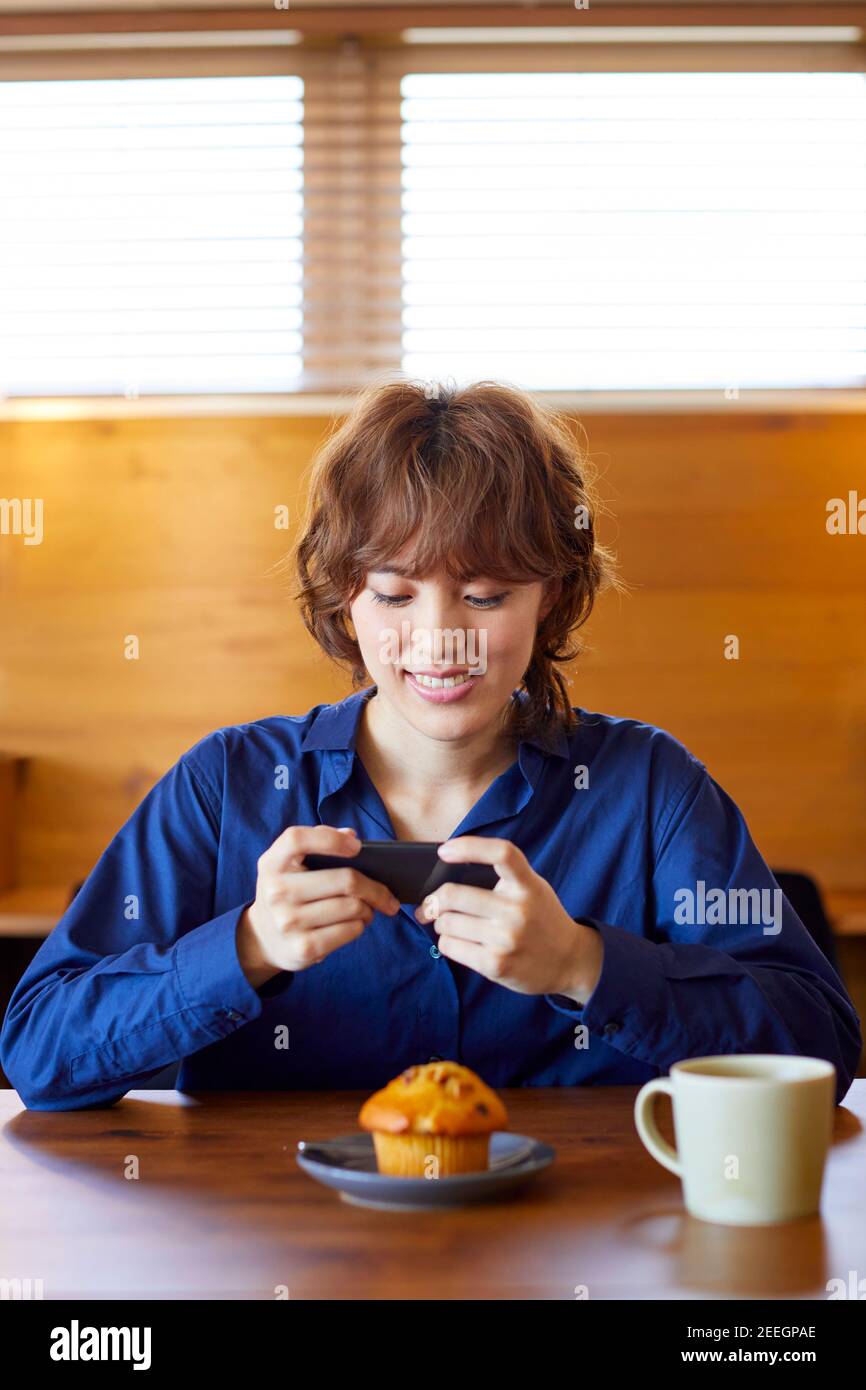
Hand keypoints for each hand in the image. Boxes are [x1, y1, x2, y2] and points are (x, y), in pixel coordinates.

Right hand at [237, 825, 399, 987]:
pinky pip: (351, 930)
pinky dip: (360, 925)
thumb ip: (317, 842)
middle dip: (375, 887)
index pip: (296, 839)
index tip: (357, 847)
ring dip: (369, 908)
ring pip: (353, 907)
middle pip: (345, 880)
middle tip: (386, 892)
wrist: (263, 939)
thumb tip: (351, 836)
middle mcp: (276, 892)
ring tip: (368, 908)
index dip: (331, 838)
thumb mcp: (288, 865)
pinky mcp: (303, 948)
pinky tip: (356, 923)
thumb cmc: (288, 892)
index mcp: (272, 863)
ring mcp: (288, 922)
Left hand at [415, 836, 603, 1002]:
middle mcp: (517, 910)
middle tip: (432, 903)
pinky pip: (449, 946)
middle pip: (453, 894)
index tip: (445, 851)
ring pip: (446, 922)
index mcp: (528, 885)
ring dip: (441, 923)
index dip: (469, 846)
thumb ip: (501, 879)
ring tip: (453, 924)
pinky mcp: (495, 965)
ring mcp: (506, 939)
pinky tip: (460, 941)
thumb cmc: (541, 919)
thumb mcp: (532, 889)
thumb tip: (444, 875)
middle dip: (434, 900)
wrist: (570, 961)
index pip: (501, 853)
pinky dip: (447, 941)